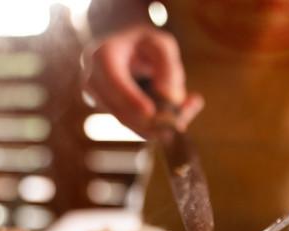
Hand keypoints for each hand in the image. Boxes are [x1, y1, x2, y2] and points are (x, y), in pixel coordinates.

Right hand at [83, 24, 203, 135]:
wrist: (126, 50)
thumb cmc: (144, 44)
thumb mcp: (160, 43)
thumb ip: (168, 66)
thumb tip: (170, 98)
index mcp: (102, 57)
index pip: (113, 81)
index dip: (131, 99)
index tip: (150, 112)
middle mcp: (95, 83)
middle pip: (123, 110)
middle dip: (156, 118)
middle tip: (185, 114)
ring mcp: (102, 103)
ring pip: (134, 124)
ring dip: (166, 123)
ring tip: (193, 104)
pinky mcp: (116, 116)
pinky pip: (140, 129)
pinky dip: (165, 125)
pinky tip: (188, 109)